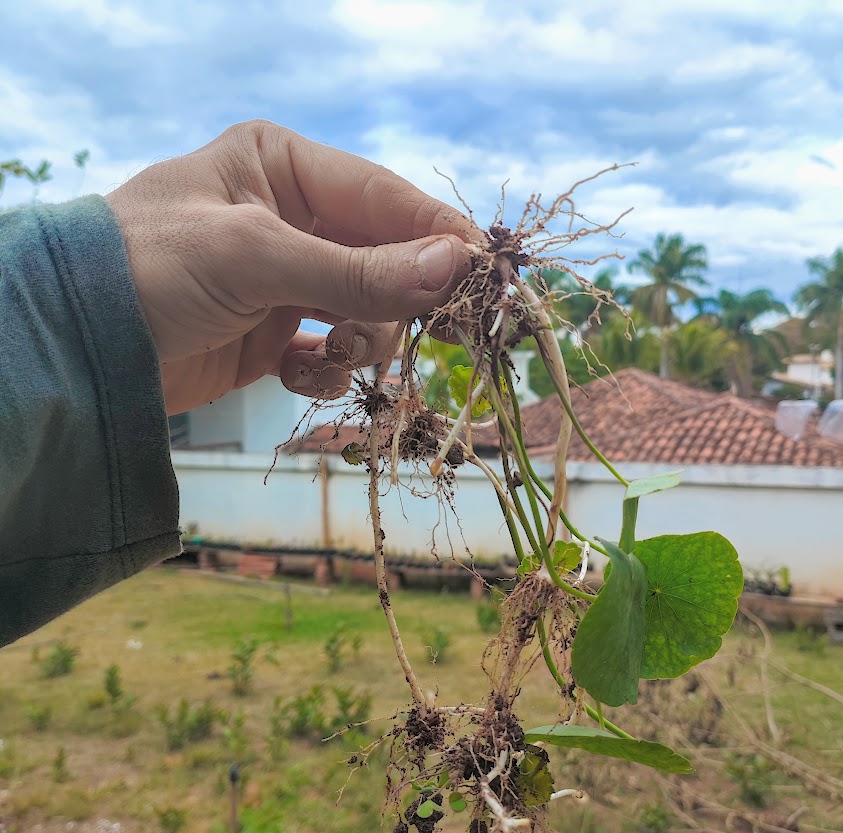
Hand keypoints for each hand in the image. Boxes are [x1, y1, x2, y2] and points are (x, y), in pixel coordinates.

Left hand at [105, 120, 480, 414]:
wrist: (76, 346)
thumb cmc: (150, 269)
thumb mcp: (256, 257)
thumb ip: (357, 270)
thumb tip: (454, 269)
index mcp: (285, 166)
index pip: (387, 199)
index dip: (438, 238)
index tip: (481, 278)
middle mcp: (293, 217)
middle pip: (387, 259)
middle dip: (396, 300)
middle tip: (420, 332)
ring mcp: (288, 278)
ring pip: (369, 312)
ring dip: (360, 340)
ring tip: (327, 352)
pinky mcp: (278, 332)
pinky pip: (335, 350)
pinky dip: (327, 368)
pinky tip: (295, 371)